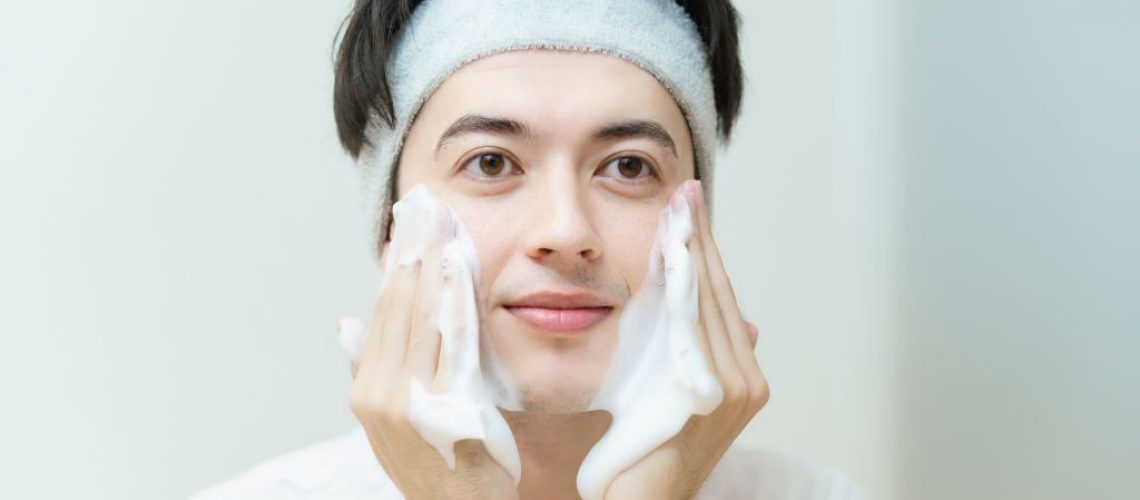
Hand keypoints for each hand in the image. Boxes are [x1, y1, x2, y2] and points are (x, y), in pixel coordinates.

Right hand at [341, 209, 517, 499]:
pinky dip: (454, 299)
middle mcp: (382, 392)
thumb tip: (345, 322)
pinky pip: (453, 341)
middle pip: (399, 305)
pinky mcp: (449, 405)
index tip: (407, 224)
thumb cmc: (436, 467)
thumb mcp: (389, 422)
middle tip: (424, 203)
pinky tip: (458, 265)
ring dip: (433, 262)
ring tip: (440, 219)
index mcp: (367, 391)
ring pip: (422, 315)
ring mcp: (413, 399)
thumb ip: (367, 370)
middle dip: (413, 249)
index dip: (396, 263)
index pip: (382, 311)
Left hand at [604, 180, 769, 498]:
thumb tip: (746, 323)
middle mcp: (747, 379)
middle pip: (718, 293)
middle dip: (699, 239)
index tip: (688, 207)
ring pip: (708, 302)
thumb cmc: (639, 452)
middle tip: (687, 190)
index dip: (703, 250)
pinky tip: (676, 251)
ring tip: (680, 207)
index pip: (719, 298)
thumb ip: (693, 352)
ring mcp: (735, 389)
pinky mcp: (713, 396)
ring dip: (692, 250)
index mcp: (740, 373)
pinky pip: (694, 327)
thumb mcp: (665, 388)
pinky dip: (686, 285)